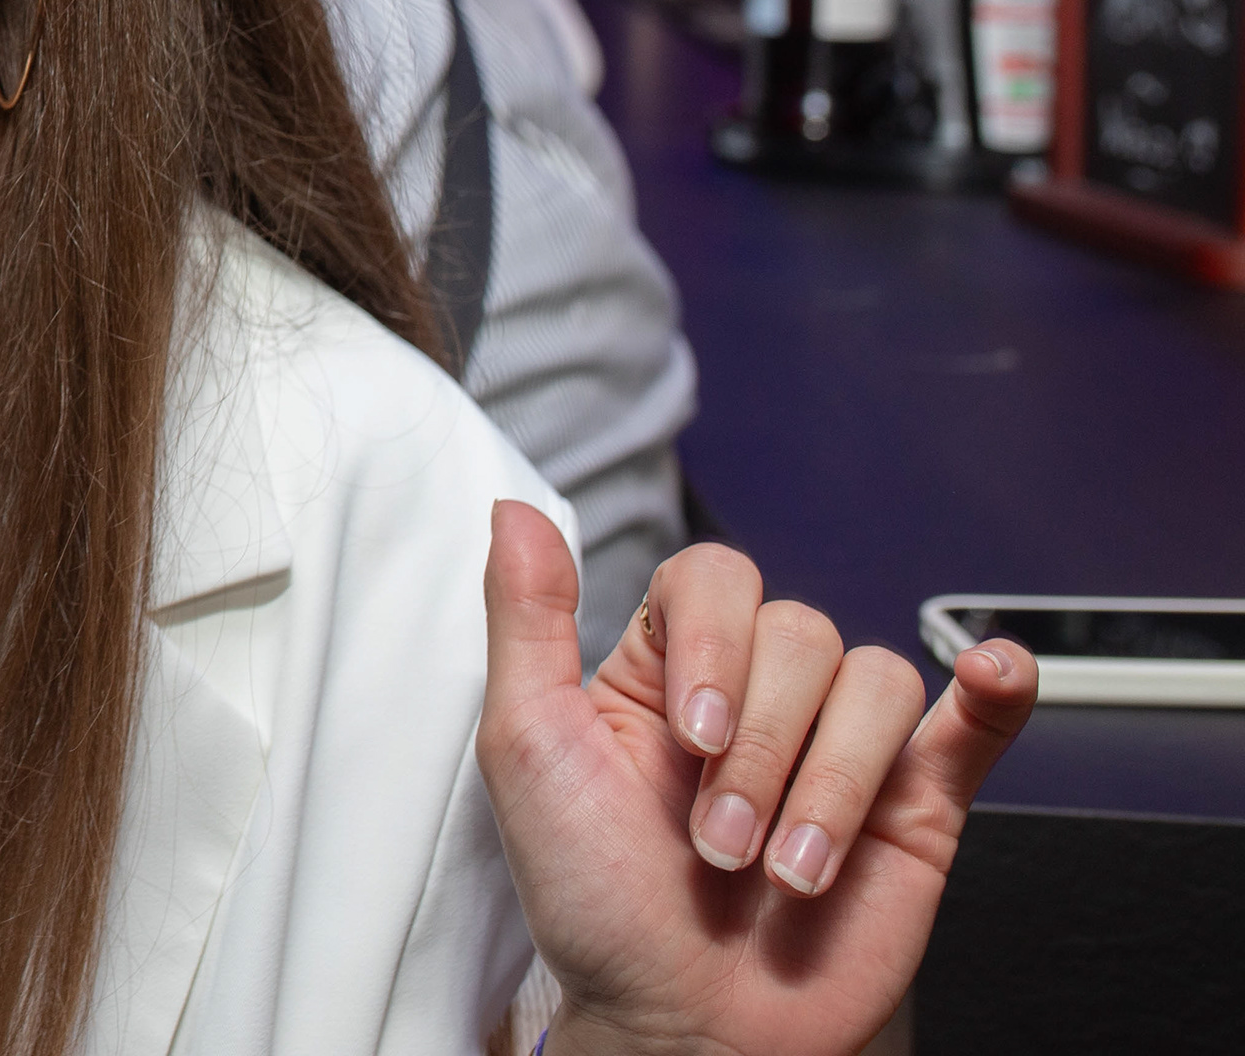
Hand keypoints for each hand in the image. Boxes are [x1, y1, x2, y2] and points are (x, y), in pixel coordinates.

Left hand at [478, 505, 1036, 1055]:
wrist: (679, 1027)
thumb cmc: (593, 901)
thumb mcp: (528, 748)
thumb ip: (527, 620)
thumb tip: (517, 508)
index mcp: (666, 671)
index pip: (714, 582)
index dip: (716, 647)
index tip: (691, 739)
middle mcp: (757, 698)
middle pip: (799, 634)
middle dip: (763, 751)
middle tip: (721, 844)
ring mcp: (838, 750)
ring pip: (874, 683)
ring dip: (831, 785)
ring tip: (789, 872)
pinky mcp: (914, 810)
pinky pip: (968, 725)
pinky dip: (994, 693)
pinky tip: (995, 676)